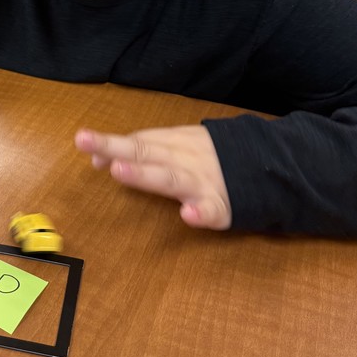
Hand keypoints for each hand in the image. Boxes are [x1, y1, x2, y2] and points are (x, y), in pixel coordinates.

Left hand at [75, 125, 231, 229]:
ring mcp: (202, 183)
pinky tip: (188, 216)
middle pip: (146, 152)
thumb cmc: (213, 159)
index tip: (85, 143)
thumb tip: (99, 159)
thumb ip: (145, 151)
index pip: (139, 141)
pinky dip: (200, 213)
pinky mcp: (222, 207)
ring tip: (118, 171)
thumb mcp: (181, 146)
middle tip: (84, 140)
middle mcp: (184, 159)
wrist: (272, 167)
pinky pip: (210, 211)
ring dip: (145, 174)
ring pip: (171, 178)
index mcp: (175, 144)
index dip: (111, 143)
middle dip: (115, 147)